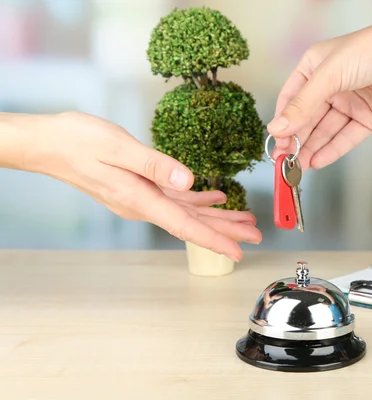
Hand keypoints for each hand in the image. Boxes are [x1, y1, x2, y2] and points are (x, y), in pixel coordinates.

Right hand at [31, 111, 260, 261]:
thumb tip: (188, 182)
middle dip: (225, 231)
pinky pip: (174, 198)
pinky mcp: (139, 187)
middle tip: (253, 238)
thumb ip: (155, 165)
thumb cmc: (78, 141)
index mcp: (140, 198)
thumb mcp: (118, 148)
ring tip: (243, 221)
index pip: (185, 225)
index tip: (237, 252)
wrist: (49, 143)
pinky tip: (215, 198)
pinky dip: (197, 199)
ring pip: (187, 212)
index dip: (214, 239)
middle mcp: (142, 204)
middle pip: (192, 223)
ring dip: (216, 216)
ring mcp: (141, 197)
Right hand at [266, 21, 371, 168]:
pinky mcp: (367, 119)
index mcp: (316, 67)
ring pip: (325, 131)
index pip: (292, 98)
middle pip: (308, 118)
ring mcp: (350, 103)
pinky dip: (332, 150)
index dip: (283, 120)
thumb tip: (278, 128)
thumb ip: (303, 105)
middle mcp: (331, 86)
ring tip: (297, 167)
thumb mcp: (328, 75)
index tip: (275, 140)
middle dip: (295, 139)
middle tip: (283, 160)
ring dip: (311, 149)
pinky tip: (318, 161)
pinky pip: (345, 138)